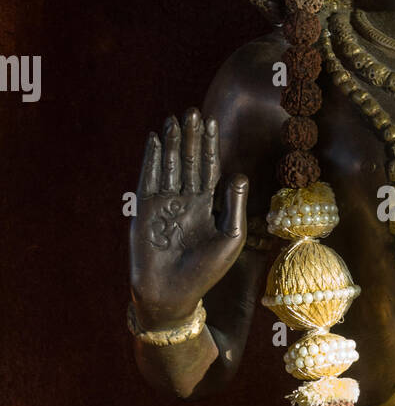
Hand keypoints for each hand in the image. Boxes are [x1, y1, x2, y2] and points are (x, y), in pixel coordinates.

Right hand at [130, 110, 247, 328]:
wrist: (173, 294)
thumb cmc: (206, 272)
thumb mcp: (230, 238)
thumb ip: (234, 206)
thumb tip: (238, 174)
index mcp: (207, 206)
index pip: (210, 169)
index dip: (210, 146)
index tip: (212, 121)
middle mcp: (185, 201)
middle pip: (188, 161)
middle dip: (191, 137)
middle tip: (192, 111)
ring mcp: (164, 204)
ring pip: (168, 165)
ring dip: (171, 142)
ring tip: (174, 119)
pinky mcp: (144, 210)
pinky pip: (148, 178)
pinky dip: (150, 158)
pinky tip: (154, 139)